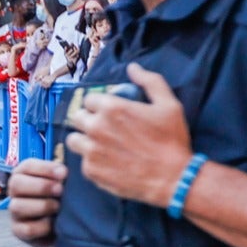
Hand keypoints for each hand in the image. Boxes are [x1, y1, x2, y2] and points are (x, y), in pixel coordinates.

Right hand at [8, 159, 64, 246]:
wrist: (61, 224)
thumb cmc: (60, 198)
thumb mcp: (62, 182)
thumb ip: (62, 175)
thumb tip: (67, 171)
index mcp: (24, 174)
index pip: (27, 166)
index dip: (45, 168)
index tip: (64, 173)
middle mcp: (15, 192)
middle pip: (16, 184)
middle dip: (41, 186)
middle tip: (60, 190)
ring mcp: (15, 212)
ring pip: (18, 206)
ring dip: (41, 206)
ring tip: (58, 207)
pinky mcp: (18, 230)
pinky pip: (27, 229)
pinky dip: (42, 226)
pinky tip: (54, 223)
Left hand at [64, 64, 194, 206]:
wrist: (173, 178)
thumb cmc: (171, 139)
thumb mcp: (168, 104)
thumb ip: (149, 81)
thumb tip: (132, 68)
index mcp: (111, 108)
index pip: (89, 99)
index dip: (99, 104)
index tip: (108, 112)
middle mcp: (96, 127)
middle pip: (76, 118)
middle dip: (88, 120)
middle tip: (102, 128)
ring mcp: (91, 150)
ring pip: (73, 140)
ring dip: (83, 140)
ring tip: (98, 145)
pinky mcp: (91, 171)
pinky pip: (82, 162)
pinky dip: (92, 161)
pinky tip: (107, 162)